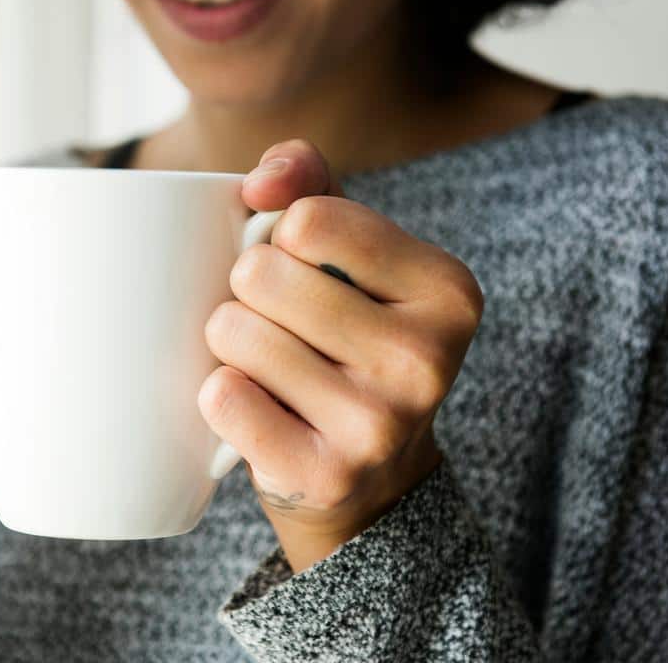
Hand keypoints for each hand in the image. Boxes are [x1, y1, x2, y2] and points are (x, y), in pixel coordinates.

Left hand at [198, 140, 483, 572]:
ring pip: (234, 333)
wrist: (370, 485)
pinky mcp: (327, 476)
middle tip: (279, 326)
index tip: (304, 271)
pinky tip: (258, 410)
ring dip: (228, 344)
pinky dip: (219, 397)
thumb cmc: (346, 339)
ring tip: (267, 368)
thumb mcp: (349, 253)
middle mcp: (426, 359)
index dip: (280, 239)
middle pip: (262, 274)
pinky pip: (223, 398)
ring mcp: (380, 426)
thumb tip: (261, 183)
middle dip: (247, 292)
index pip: (308, 219)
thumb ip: (310, 183)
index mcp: (448, 290)